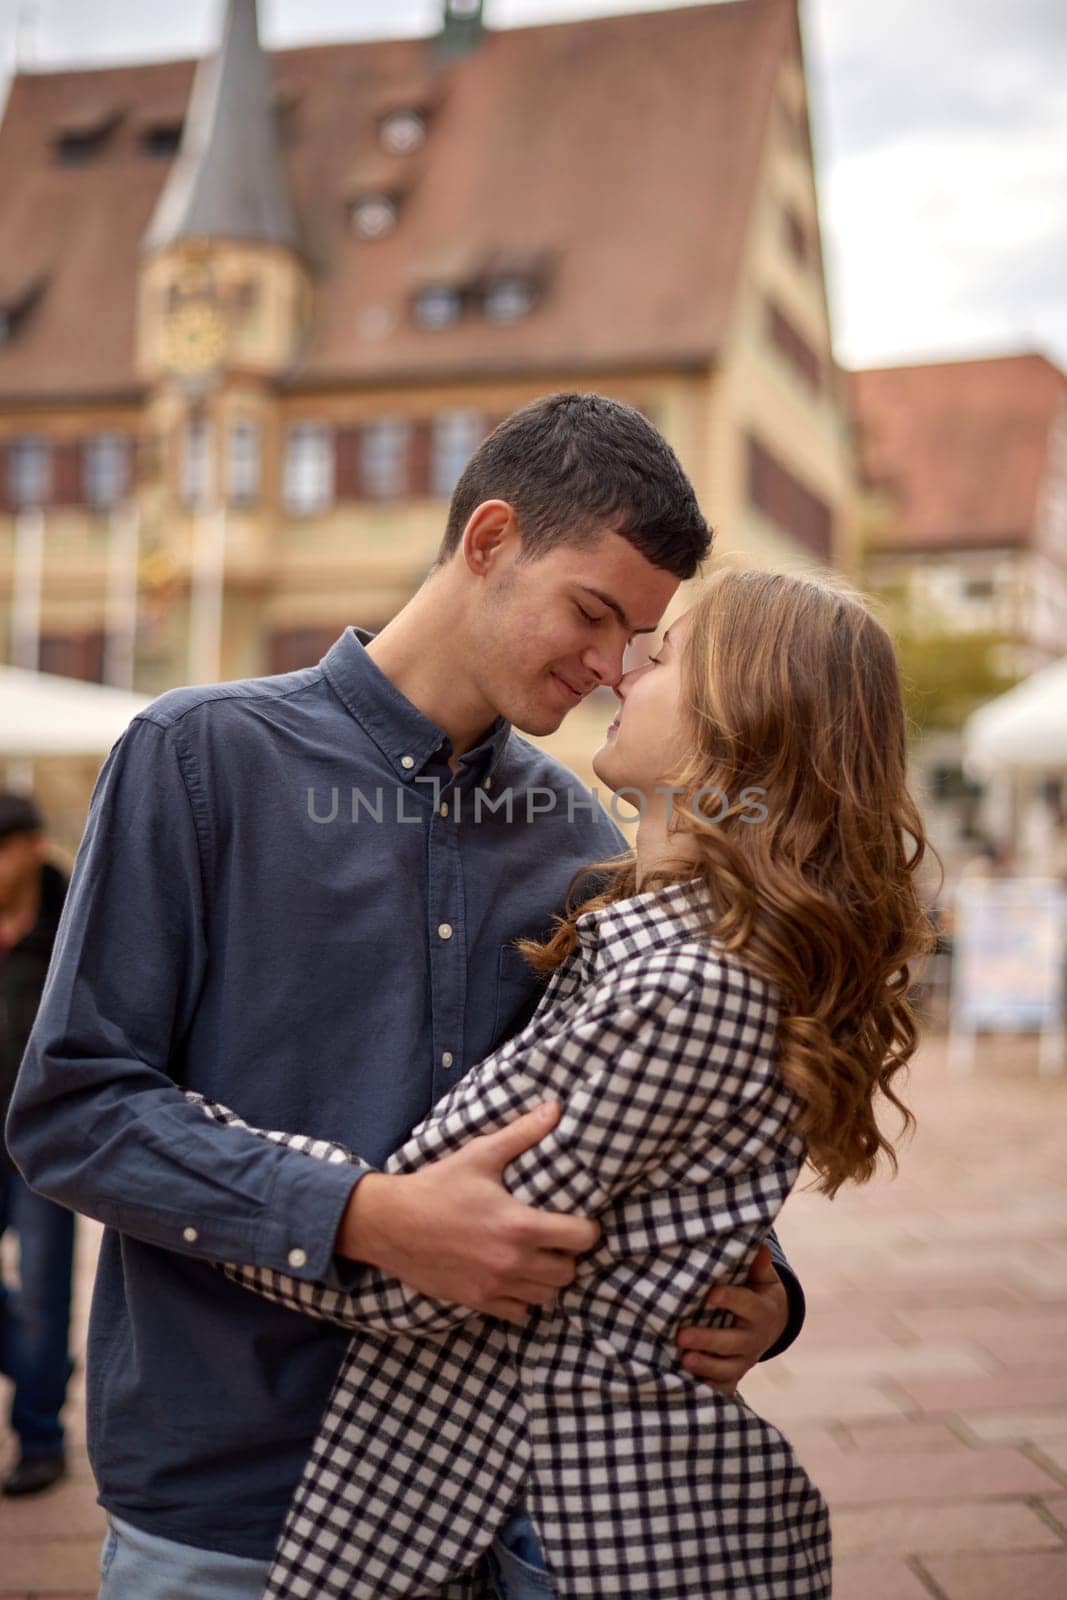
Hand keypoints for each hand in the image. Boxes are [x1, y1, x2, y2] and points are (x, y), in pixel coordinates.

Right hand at [334, 1100, 600, 1323]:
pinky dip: (522, 1300)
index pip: (581, 1238)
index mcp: (519, 1225)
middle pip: (568, 1272)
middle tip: (557, 1240)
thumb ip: (522, 1133)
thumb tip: (554, 1108)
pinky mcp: (476, 1301)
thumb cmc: (437, 1187)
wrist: (390, 1223)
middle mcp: (512, 1262)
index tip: (578, 1221)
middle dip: (569, 1255)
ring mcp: (494, 1286)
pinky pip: (518, 1313)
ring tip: (538, 1259)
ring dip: (547, 1279)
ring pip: (546, 1297)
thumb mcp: (480, 1155)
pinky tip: (514, 1278)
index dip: (587, 1229)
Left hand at [675, 1243, 788, 1391]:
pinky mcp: (734, 1374)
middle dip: (707, 1340)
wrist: (773, 1326)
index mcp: (761, 1310)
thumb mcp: (764, 1279)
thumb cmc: (758, 1294)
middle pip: (731, 1341)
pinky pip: (722, 1385)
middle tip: (681, 1335)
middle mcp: (754, 1338)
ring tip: (684, 1360)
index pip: (746, 1304)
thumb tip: (760, 1244)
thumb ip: (759, 1265)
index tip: (710, 1293)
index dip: (730, 1299)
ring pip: (726, 1367)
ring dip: (705, 1365)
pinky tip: (686, 1384)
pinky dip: (707, 1386)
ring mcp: (744, 1360)